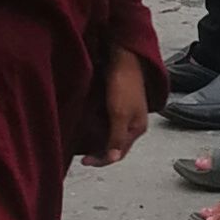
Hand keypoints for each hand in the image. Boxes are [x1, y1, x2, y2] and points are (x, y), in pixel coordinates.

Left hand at [91, 46, 149, 164]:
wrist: (125, 57)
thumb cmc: (124, 84)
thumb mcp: (119, 114)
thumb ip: (116, 137)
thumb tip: (113, 159)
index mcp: (137, 129)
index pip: (119, 153)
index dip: (102, 160)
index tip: (85, 161)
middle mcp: (133, 124)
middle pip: (116, 146)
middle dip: (100, 153)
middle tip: (83, 156)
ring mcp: (126, 114)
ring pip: (111, 135)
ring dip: (98, 141)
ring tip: (83, 144)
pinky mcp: (119, 104)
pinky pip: (108, 123)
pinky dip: (98, 129)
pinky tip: (88, 127)